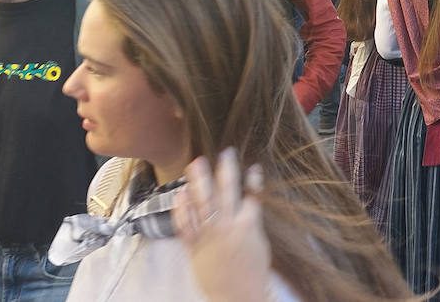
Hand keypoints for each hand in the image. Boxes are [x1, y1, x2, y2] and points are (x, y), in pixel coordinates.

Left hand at [173, 148, 269, 301]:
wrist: (238, 296)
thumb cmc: (252, 272)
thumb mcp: (259, 244)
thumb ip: (252, 222)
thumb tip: (249, 203)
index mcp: (248, 226)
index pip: (252, 196)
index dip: (254, 180)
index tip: (253, 166)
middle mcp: (228, 227)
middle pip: (226, 192)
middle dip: (226, 170)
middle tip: (224, 152)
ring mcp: (209, 236)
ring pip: (202, 203)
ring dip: (199, 181)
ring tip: (196, 163)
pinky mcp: (194, 247)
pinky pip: (185, 225)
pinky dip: (181, 209)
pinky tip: (180, 194)